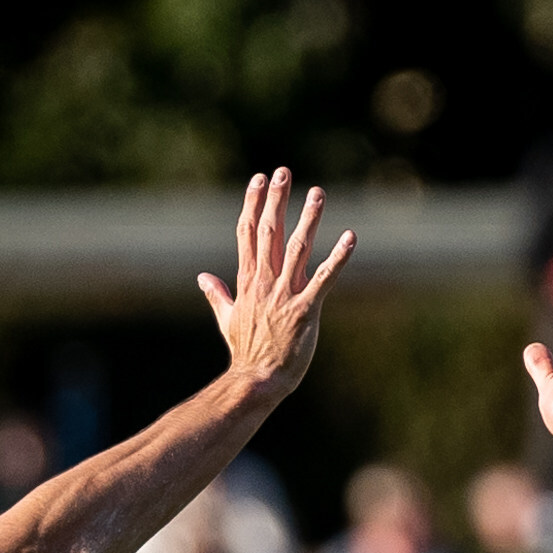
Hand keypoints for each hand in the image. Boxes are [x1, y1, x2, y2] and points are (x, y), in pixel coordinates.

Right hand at [198, 168, 354, 397]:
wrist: (257, 380)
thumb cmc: (246, 353)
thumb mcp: (226, 320)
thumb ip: (218, 295)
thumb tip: (202, 277)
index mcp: (247, 281)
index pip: (247, 233)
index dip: (253, 204)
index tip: (258, 180)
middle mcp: (265, 282)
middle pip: (269, 232)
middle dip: (276, 200)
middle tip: (284, 172)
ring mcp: (285, 295)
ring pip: (297, 248)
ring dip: (308, 219)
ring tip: (318, 193)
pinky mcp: (305, 310)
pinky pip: (325, 278)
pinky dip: (338, 257)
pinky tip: (350, 237)